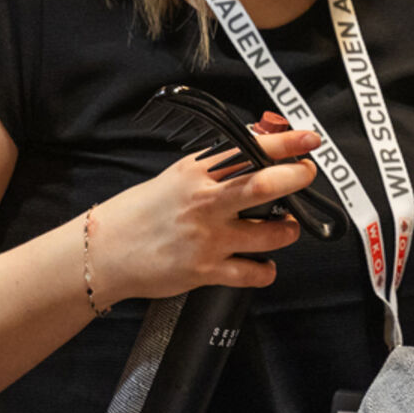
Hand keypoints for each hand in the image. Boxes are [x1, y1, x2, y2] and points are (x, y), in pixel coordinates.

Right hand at [88, 126, 322, 303]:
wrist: (105, 251)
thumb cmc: (142, 213)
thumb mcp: (178, 176)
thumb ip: (217, 165)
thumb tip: (258, 143)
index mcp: (196, 173)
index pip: (247, 150)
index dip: (285, 143)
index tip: (309, 139)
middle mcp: (204, 202)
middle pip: (263, 186)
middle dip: (296, 178)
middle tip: (306, 176)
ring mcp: (207, 238)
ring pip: (270, 233)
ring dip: (288, 230)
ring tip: (286, 227)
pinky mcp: (206, 270)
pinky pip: (253, 273)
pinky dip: (267, 270)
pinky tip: (265, 265)